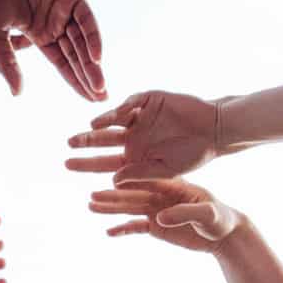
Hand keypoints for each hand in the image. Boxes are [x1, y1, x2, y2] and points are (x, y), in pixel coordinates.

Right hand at [0, 0, 105, 101]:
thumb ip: (7, 63)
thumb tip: (17, 94)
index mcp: (40, 35)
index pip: (63, 64)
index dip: (76, 81)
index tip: (89, 99)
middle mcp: (56, 24)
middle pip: (77, 56)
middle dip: (89, 78)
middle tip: (101, 98)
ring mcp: (65, 9)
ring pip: (83, 42)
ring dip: (92, 63)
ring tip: (100, 85)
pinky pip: (86, 20)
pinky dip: (92, 37)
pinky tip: (96, 57)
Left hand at [65, 90, 220, 177]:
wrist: (215, 130)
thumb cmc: (194, 154)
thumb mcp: (165, 170)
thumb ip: (140, 174)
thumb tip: (113, 181)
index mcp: (136, 156)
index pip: (106, 161)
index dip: (87, 163)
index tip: (68, 165)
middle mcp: (134, 136)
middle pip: (104, 141)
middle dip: (86, 144)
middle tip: (68, 147)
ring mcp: (140, 117)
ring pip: (113, 121)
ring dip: (98, 127)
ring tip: (83, 134)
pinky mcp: (149, 100)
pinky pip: (129, 104)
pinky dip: (116, 111)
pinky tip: (103, 119)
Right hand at [86, 175, 240, 252]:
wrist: (225, 236)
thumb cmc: (221, 219)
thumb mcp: (207, 214)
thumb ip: (185, 213)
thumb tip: (160, 217)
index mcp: (173, 186)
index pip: (148, 181)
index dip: (131, 181)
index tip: (113, 180)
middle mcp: (161, 195)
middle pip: (132, 194)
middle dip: (112, 195)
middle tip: (92, 195)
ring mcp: (157, 210)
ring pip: (129, 209)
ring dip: (111, 208)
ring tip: (91, 206)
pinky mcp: (157, 226)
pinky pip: (136, 227)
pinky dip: (123, 229)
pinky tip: (108, 231)